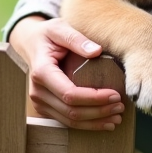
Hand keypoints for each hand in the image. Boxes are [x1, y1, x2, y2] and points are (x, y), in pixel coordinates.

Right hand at [8, 16, 124, 130]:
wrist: (30, 44)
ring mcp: (40, 102)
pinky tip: (104, 121)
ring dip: (95, 122)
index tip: (115, 95)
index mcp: (42, 72)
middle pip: (71, 111)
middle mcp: (38, 91)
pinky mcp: (45, 108)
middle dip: (99, 112)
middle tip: (121, 107)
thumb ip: (77, 39)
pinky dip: (86, 124)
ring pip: (69, 121)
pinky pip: (66, 120)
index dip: (94, 99)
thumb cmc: (48, 35)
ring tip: (117, 117)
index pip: (70, 94)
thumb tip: (97, 51)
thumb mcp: (60, 28)